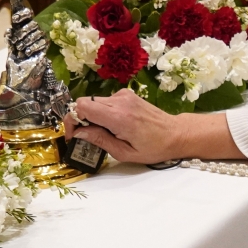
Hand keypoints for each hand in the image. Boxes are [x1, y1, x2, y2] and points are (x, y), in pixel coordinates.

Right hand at [64, 89, 242, 164]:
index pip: (82, 107)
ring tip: (101, 133)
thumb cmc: (153, 147)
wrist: (176, 133)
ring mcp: (124, 96)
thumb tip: (79, 133)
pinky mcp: (127, 95)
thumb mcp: (124, 152)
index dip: (71, 120)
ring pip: (94, 101)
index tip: (72, 135)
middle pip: (85, 102)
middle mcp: (120, 101)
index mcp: (119, 117)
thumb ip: (99, 140)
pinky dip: (102, 112)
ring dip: (91, 116)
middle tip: (83, 136)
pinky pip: (105, 101)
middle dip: (79, 119)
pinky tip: (112, 125)